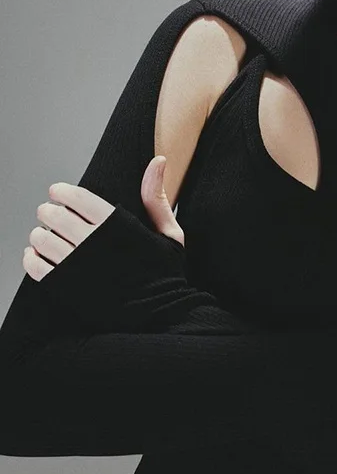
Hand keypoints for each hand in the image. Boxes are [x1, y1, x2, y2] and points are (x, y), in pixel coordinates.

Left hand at [23, 155, 182, 281]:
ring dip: (39, 234)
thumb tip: (158, 160)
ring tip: (46, 236)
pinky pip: (35, 266)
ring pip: (40, 239)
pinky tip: (39, 256)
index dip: (61, 191)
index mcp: (117, 225)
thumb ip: (156, 197)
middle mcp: (94, 242)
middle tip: (52, 215)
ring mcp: (78, 265)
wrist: (161, 313)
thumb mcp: (169, 233)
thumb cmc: (165, 273)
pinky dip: (31, 258)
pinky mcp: (66, 286)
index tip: (59, 193)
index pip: (75, 196)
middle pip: (53, 215)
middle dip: (48, 211)